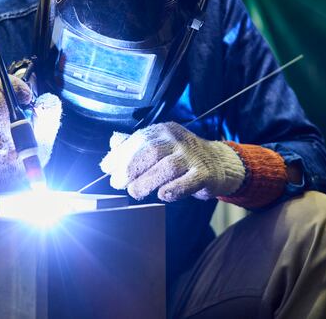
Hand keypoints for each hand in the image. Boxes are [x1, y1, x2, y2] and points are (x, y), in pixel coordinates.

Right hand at [0, 76, 61, 192]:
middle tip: (16, 125)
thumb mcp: (44, 135)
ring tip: (9, 147)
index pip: (4, 85)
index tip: (28, 98)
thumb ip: (48, 115)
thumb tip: (50, 100)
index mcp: (5, 106)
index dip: (15, 86)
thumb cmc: (26, 155)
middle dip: (4, 108)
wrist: (14, 183)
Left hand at [99, 122, 245, 201]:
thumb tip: (113, 142)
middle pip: (151, 151)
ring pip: (167, 168)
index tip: (107, 168)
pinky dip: (172, 190)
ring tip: (135, 192)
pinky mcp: (204, 174)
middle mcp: (178, 140)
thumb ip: (135, 144)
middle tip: (119, 183)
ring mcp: (192, 156)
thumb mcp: (159, 144)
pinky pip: (187, 183)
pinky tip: (163, 194)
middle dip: (131, 169)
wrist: (218, 163)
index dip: (120, 154)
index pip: (139, 139)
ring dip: (147, 182)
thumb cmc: (182, 156)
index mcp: (164, 131)